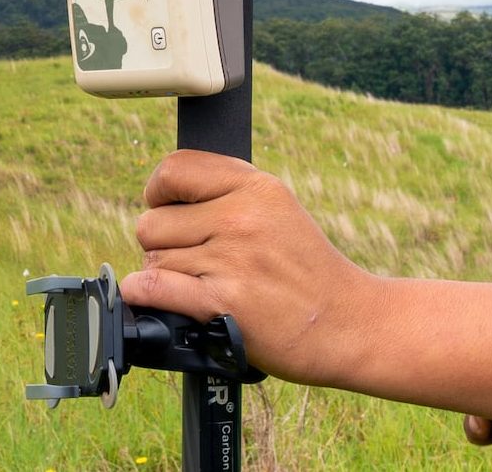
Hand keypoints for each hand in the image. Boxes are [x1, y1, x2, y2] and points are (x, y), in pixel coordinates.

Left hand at [119, 149, 372, 385]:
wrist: (346, 323)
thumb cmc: (306, 272)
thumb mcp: (279, 211)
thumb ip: (228, 195)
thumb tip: (163, 198)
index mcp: (256, 187)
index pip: (174, 169)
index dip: (159, 192)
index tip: (167, 209)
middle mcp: (242, 217)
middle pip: (153, 222)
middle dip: (164, 244)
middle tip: (196, 261)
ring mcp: (232, 259)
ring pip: (153, 259)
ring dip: (166, 277)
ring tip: (204, 285)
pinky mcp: (222, 301)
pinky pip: (151, 287)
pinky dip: (145, 296)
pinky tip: (158, 299)